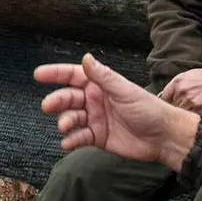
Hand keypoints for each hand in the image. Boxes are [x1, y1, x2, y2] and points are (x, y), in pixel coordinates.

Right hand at [35, 54, 198, 170]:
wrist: (163, 137)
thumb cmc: (148, 109)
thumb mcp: (124, 90)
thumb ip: (103, 76)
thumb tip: (86, 58)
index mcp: (101, 85)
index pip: (73, 76)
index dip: (56, 74)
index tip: (38, 74)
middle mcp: (95, 100)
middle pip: (68, 98)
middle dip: (57, 100)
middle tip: (47, 106)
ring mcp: (95, 119)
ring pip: (71, 118)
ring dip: (65, 121)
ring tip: (64, 126)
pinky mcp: (98, 138)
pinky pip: (79, 137)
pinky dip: (71, 140)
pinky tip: (68, 143)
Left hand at [159, 66, 201, 112]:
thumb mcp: (189, 75)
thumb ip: (176, 84)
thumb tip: (168, 95)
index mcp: (177, 82)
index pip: (164, 97)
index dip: (167, 103)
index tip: (169, 106)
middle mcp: (181, 91)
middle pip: (171, 107)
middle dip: (175, 108)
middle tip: (178, 112)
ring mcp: (189, 101)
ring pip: (180, 113)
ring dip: (183, 114)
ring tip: (187, 115)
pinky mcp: (198, 108)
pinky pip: (189, 116)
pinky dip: (191, 117)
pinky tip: (194, 116)